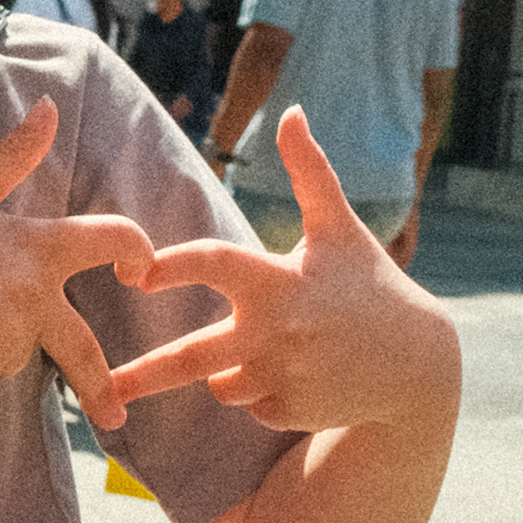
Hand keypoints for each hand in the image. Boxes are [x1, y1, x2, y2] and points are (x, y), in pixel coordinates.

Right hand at [0, 94, 157, 425]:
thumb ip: (15, 154)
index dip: (138, 250)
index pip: (113, 238)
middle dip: (101, 388)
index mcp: (35, 245)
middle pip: (83, 349)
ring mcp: (5, 341)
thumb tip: (51, 104)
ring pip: (14, 355)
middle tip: (113, 416)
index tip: (141, 271)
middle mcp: (31, 297)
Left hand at [107, 108, 458, 433]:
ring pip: (219, 382)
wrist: (418, 366)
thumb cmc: (370, 285)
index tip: (139, 272)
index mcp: (281, 281)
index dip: (174, 265)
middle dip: (143, 375)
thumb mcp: (340, 227)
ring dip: (225, 370)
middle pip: (192, 356)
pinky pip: (249, 403)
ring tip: (276, 348)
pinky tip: (300, 374)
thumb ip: (309, 171)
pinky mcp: (290, 412)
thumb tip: (292, 111)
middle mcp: (276, 332)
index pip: (216, 265)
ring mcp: (282, 377)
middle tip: (104, 387)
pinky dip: (259, 392)